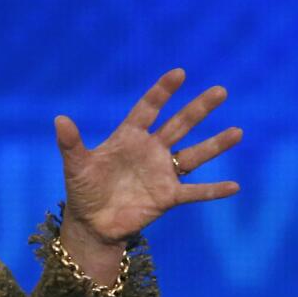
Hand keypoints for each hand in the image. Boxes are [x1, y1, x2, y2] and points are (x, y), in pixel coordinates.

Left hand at [54, 68, 240, 246]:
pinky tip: (235, 186)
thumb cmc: (83, 190)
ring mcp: (161, 173)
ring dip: (215, 145)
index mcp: (128, 138)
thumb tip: (59, 119)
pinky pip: (195, 192)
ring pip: (194, 155)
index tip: (179, 73)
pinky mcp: (167, 197)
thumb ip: (70, 143)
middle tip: (220, 90)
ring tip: (238, 131)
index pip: (148, 109)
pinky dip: (213, 190)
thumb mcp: (75, 166)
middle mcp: (150, 151)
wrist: (92, 223)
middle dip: (198, 109)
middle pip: (179, 125)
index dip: (162, 91)